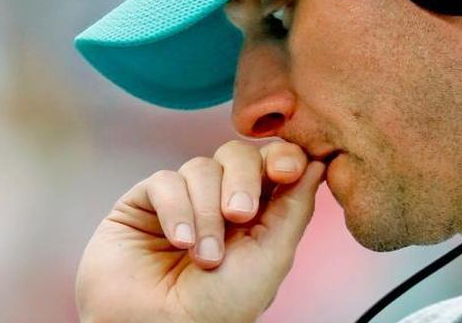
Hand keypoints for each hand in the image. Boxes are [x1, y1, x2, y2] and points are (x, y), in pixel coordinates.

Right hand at [75, 140, 324, 322]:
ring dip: (207, 211)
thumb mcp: (272, 256)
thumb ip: (295, 207)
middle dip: (244, 179)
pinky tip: (179, 242)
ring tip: (204, 256)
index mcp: (257, 212)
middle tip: (241, 215)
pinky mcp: (143, 203)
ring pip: (202, 167)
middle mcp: (219, 200)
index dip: (283, 156)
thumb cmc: (220, 306)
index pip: (273, 162)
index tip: (289, 169)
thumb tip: (318, 163)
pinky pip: (165, 181)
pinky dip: (176, 210)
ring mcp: (182, 200)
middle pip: (238, 154)